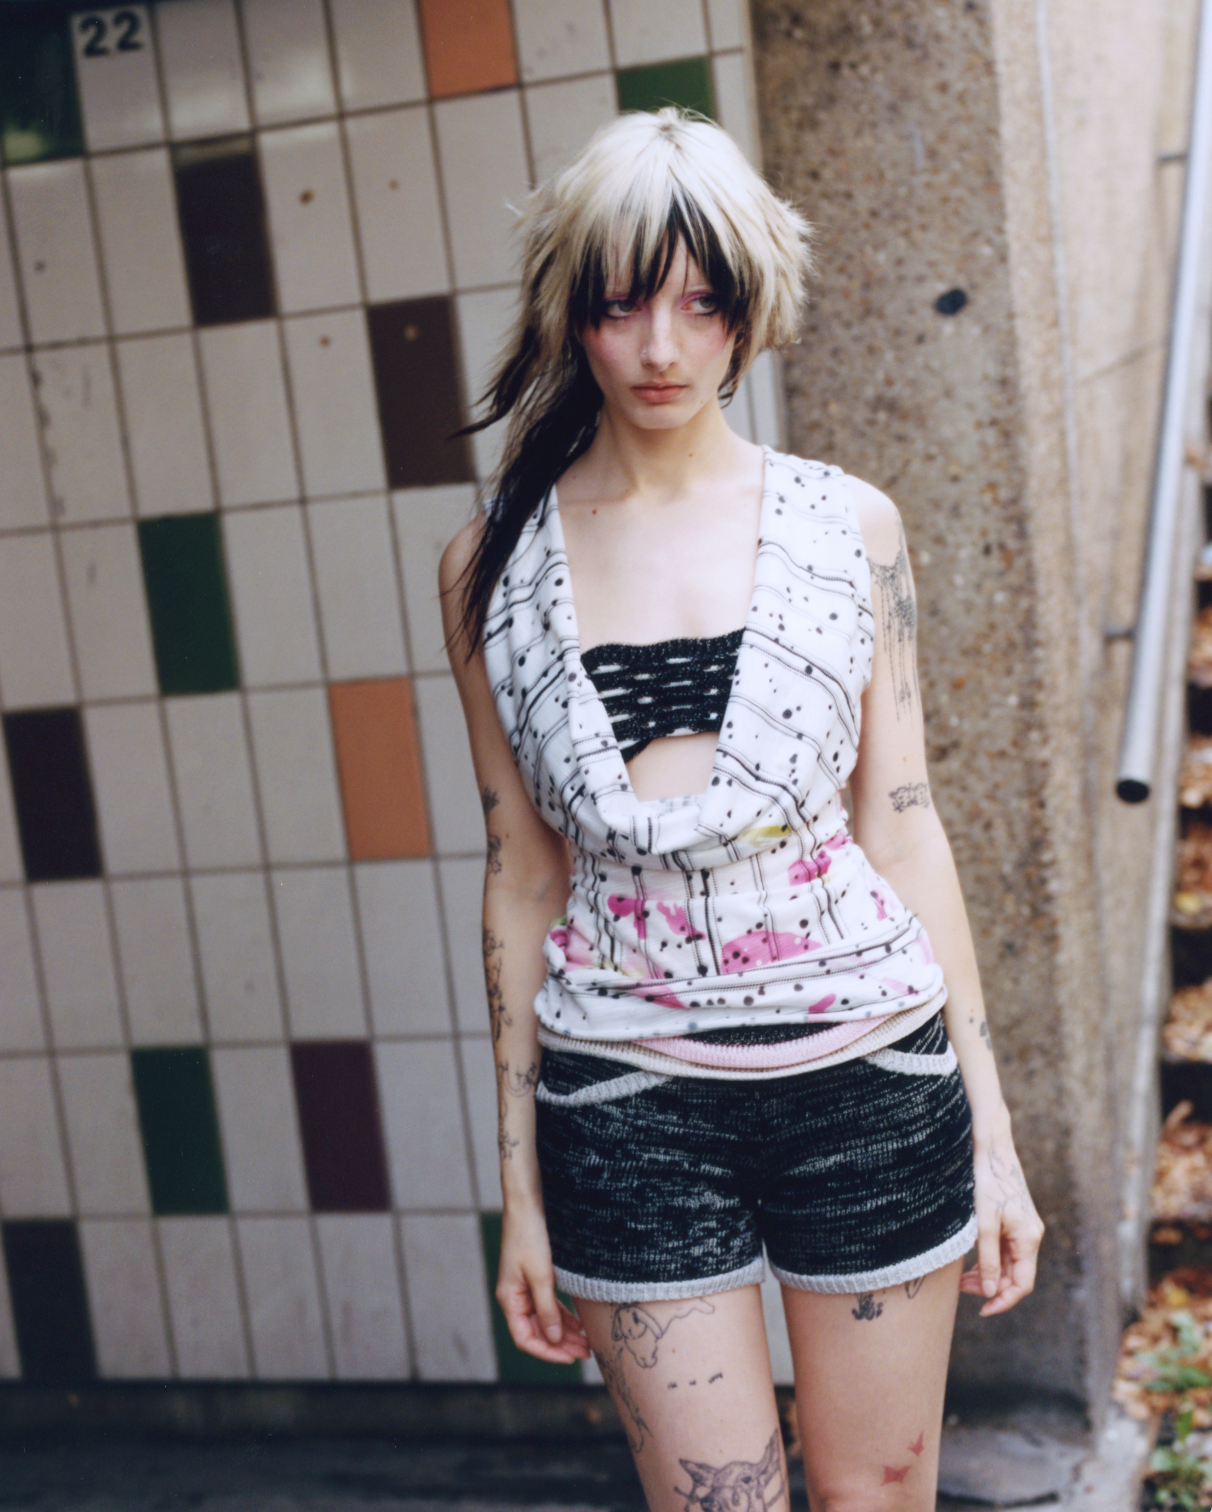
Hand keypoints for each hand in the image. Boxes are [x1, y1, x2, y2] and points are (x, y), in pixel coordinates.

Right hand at [496, 1201, 590, 1363]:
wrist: (528, 1204)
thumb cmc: (530, 1237)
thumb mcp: (541, 1275)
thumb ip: (546, 1310)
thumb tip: (554, 1339)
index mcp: (509, 1299)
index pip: (526, 1338)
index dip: (547, 1352)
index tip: (570, 1358)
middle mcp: (515, 1298)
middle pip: (537, 1332)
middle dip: (561, 1344)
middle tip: (586, 1352)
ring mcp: (524, 1288)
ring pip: (545, 1320)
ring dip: (565, 1332)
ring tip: (586, 1342)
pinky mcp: (535, 1278)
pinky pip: (549, 1305)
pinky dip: (563, 1315)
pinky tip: (578, 1323)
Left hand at [960, 1131, 1044, 1316]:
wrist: (990, 1145)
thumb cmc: (986, 1181)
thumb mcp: (984, 1223)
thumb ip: (988, 1259)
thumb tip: (990, 1292)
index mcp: (1028, 1239)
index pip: (1022, 1284)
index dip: (1003, 1301)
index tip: (982, 1310)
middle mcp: (1030, 1235)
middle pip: (1014, 1274)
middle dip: (990, 1286)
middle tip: (961, 1288)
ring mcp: (1022, 1226)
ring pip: (1007, 1262)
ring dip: (987, 1273)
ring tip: (962, 1278)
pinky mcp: (1012, 1218)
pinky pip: (1003, 1248)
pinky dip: (988, 1258)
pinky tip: (970, 1260)